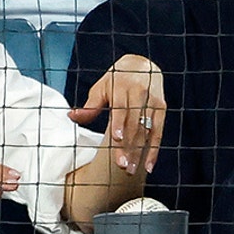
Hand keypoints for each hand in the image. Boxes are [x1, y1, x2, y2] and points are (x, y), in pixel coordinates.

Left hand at [70, 54, 165, 174]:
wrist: (142, 63)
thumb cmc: (117, 78)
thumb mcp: (101, 87)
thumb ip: (90, 105)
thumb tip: (71, 116)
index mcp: (122, 86)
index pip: (121, 108)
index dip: (119, 124)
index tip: (116, 139)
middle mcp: (140, 93)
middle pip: (134, 123)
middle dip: (128, 146)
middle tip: (122, 166)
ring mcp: (153, 101)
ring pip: (146, 131)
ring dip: (140, 152)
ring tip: (131, 170)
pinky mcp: (162, 108)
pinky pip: (159, 132)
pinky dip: (154, 150)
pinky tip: (148, 165)